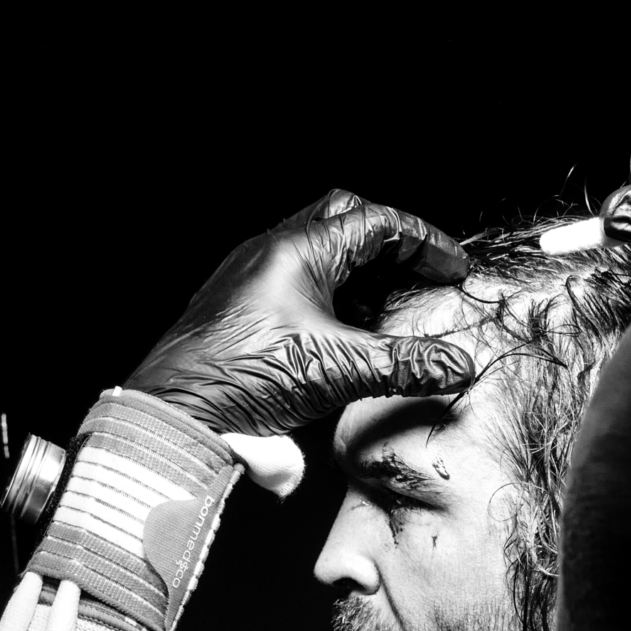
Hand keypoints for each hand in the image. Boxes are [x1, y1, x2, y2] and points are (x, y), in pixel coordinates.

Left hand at [126, 188, 475, 432]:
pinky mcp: (236, 304)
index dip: (426, 242)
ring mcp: (249, 274)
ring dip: (357, 272)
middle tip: (419, 275)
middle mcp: (271, 250)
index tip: (453, 267)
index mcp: (300, 249)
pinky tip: (338, 332)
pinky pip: (291, 279)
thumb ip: (403, 365)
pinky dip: (327, 294)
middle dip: (390, 244)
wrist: (175, 411)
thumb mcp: (338, 370)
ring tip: (385, 310)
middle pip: (345, 219)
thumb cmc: (243, 378)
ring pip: (316, 250)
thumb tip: (454, 366)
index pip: (379, 222)